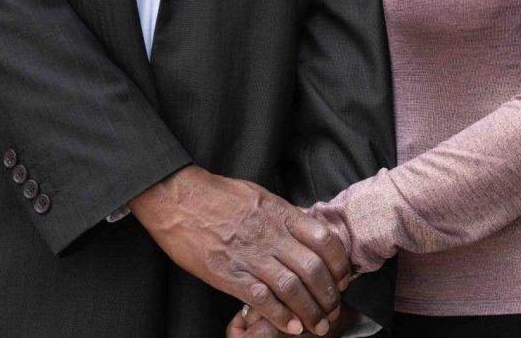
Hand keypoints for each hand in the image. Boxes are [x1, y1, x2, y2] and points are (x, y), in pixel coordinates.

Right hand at [128, 166, 349, 334]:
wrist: (178, 198)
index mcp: (280, 214)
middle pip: (313, 268)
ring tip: (317, 325)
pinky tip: (291, 326)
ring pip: (292, 287)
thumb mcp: (259, 195)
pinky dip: (280, 316)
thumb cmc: (216, 194)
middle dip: (328, 294)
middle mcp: (270, 235)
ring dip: (309, 311)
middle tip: (333, 309)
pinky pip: (262, 299)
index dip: (338, 264)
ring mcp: (250, 255)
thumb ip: (283, 214)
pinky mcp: (228, 274)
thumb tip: (304, 226)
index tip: (342, 278)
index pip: (323, 240)